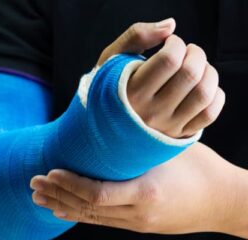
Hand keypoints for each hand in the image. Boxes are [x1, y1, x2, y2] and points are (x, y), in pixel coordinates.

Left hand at [30, 143, 247, 238]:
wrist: (225, 202)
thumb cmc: (200, 168)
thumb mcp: (168, 150)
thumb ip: (136, 145)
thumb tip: (104, 125)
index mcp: (145, 193)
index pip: (96, 194)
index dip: (69, 184)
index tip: (50, 172)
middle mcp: (137, 214)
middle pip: (86, 208)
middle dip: (57, 194)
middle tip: (32, 182)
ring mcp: (136, 224)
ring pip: (91, 217)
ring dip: (62, 206)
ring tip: (38, 197)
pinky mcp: (137, 226)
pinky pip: (102, 221)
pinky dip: (79, 214)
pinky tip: (61, 211)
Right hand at [97, 18, 224, 137]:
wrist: (103, 129)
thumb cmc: (110, 89)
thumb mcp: (111, 60)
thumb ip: (136, 36)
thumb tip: (171, 26)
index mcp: (131, 92)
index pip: (169, 59)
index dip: (176, 43)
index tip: (170, 43)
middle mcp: (150, 112)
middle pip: (190, 74)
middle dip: (196, 54)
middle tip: (187, 53)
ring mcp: (166, 126)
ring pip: (203, 94)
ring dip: (209, 73)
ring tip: (197, 69)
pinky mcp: (178, 135)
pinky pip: (209, 114)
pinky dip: (215, 95)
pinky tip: (202, 87)